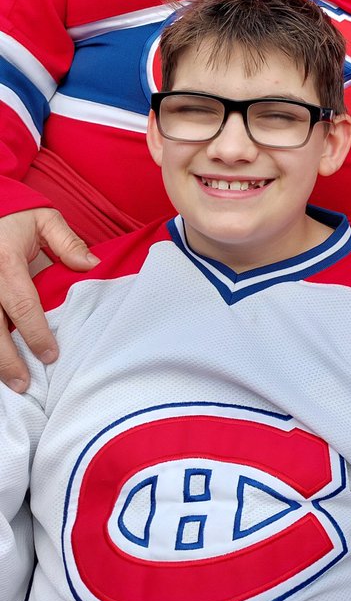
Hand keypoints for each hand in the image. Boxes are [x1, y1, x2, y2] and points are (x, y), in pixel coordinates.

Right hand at [0, 208, 97, 389]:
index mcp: (6, 262)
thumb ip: (67, 241)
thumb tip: (91, 264)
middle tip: (24, 384)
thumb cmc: (13, 216)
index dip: (35, 333)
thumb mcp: (43, 219)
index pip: (22, 304)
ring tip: (8, 384)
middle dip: (6, 359)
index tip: (50, 355)